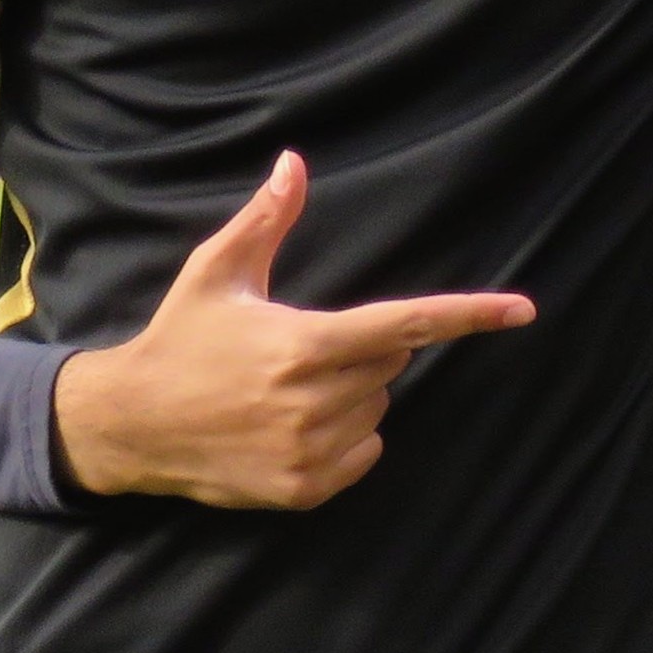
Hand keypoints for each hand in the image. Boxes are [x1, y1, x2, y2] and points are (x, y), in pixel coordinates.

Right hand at [50, 151, 535, 508]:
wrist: (130, 425)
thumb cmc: (180, 337)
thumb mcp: (217, 272)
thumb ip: (266, 219)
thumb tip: (294, 162)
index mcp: (302, 344)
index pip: (404, 325)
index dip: (468, 314)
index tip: (522, 309)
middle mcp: (312, 402)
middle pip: (389, 366)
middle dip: (363, 350)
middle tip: (304, 346)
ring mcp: (309, 452)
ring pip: (378, 410)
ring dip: (353, 394)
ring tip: (286, 388)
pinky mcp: (302, 490)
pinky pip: (365, 453)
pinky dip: (347, 437)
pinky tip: (293, 424)